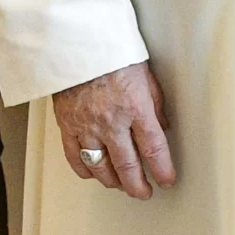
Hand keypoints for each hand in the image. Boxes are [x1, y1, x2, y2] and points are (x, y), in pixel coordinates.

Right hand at [52, 62, 176, 198]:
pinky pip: (75, 158)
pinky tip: (95, 174)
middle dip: (138, 185)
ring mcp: (87, 126)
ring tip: (122, 185)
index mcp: (135, 107)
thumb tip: (162, 127)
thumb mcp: (146, 75)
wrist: (76, 42)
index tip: (167, 180)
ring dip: (114, 182)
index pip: (153, 148)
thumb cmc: (112, 53)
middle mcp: (111, 121)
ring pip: (101, 167)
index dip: (162, 170)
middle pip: (127, 166)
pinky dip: (86, 171)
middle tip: (145, 192)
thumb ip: (155, 105)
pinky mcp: (67, 125)